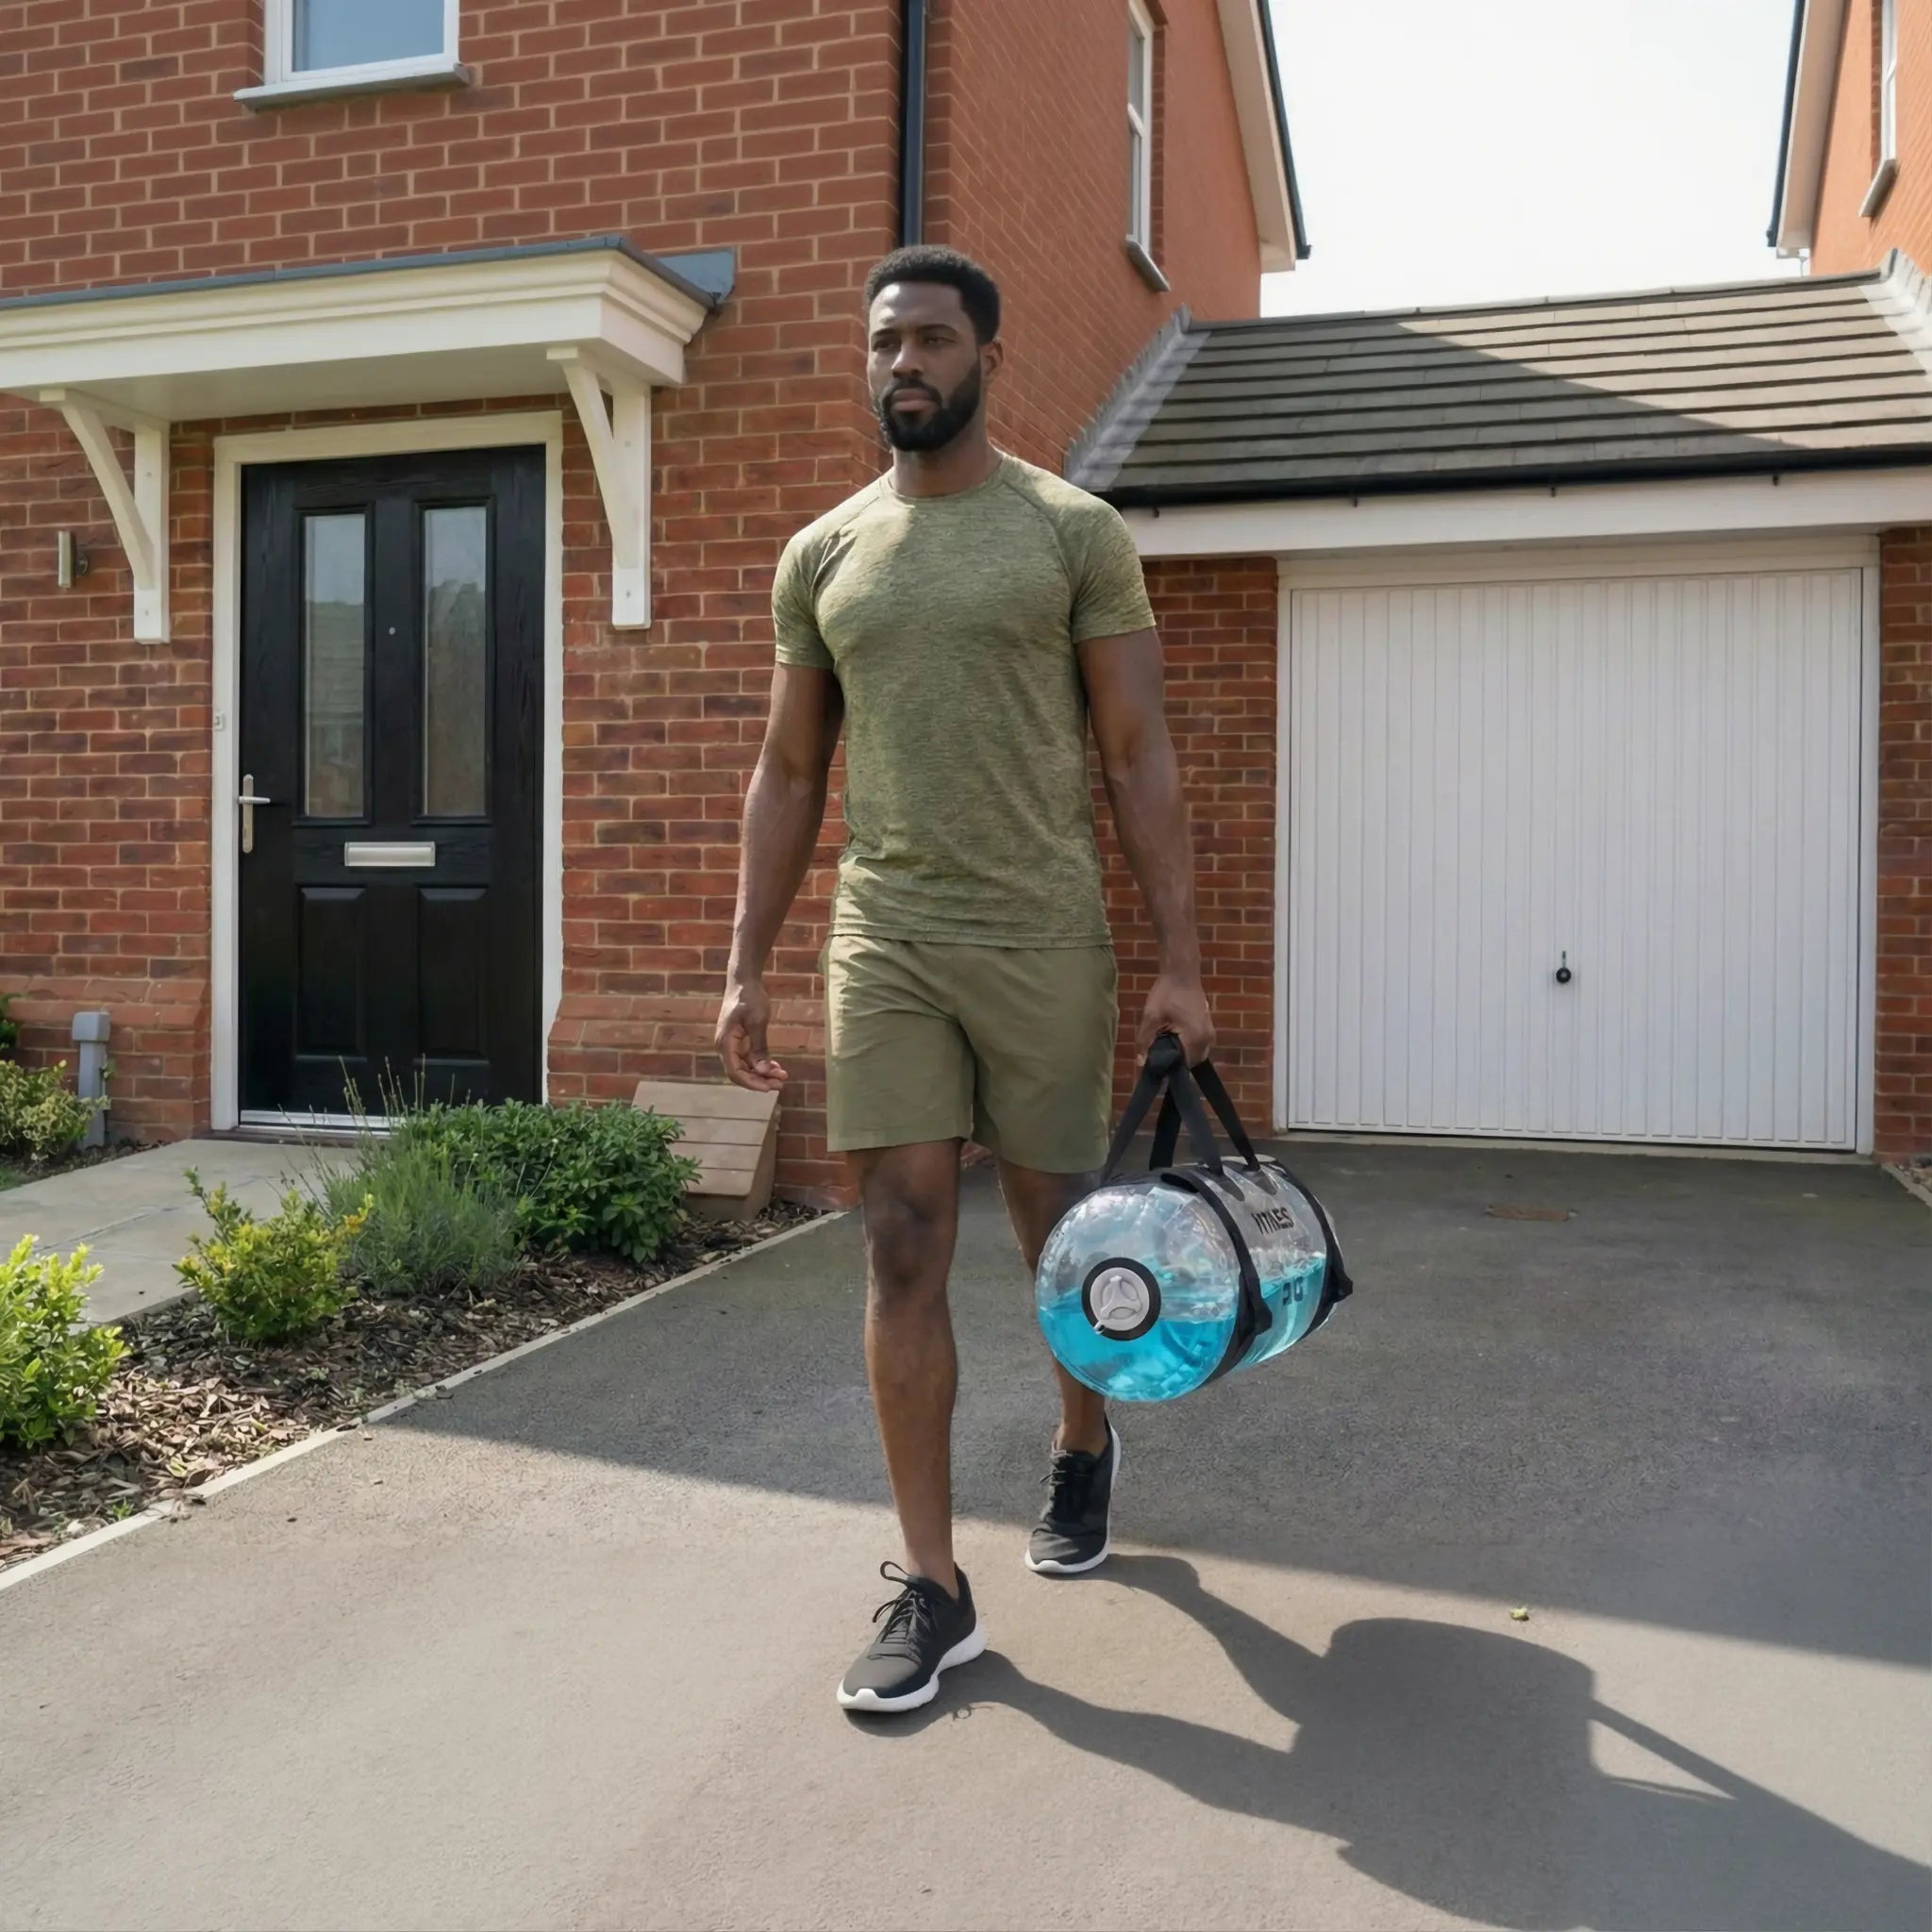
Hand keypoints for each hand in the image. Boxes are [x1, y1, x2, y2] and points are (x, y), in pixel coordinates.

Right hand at [715, 977, 787, 1092]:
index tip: (769, 1088)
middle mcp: (726, 1047)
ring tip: (782, 1076)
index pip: (735, 1072)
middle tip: (781, 1084)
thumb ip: (759, 1048)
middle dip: (761, 1080)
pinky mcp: (739, 1041)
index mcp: (725, 1043)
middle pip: (741, 1073)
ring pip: (746, 1067)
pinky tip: (776, 1067)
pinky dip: (762, 1064)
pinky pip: (750, 1058)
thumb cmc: (749, 998)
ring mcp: (732, 1045)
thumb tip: (762, 1072)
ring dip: (763, 1073)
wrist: (744, 981)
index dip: (751, 1083)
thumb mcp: (757, 1022)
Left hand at [1138, 970, 1213, 1065]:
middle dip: (1176, 1061)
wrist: (1181, 972)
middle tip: (1158, 1052)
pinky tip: (1172, 1036)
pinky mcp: (1208, 1026)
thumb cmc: (1166, 992)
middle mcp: (1208, 1039)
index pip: (1184, 1067)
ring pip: (1196, 1053)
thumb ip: (1144, 1040)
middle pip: (1191, 1062)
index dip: (1169, 1068)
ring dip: (1182, 1052)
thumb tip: (1141, 1063)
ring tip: (1164, 1043)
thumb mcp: (1151, 1016)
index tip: (1156, 1064)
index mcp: (1196, 1039)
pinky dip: (1187, 1045)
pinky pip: (1199, 1044)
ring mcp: (1210, 1032)